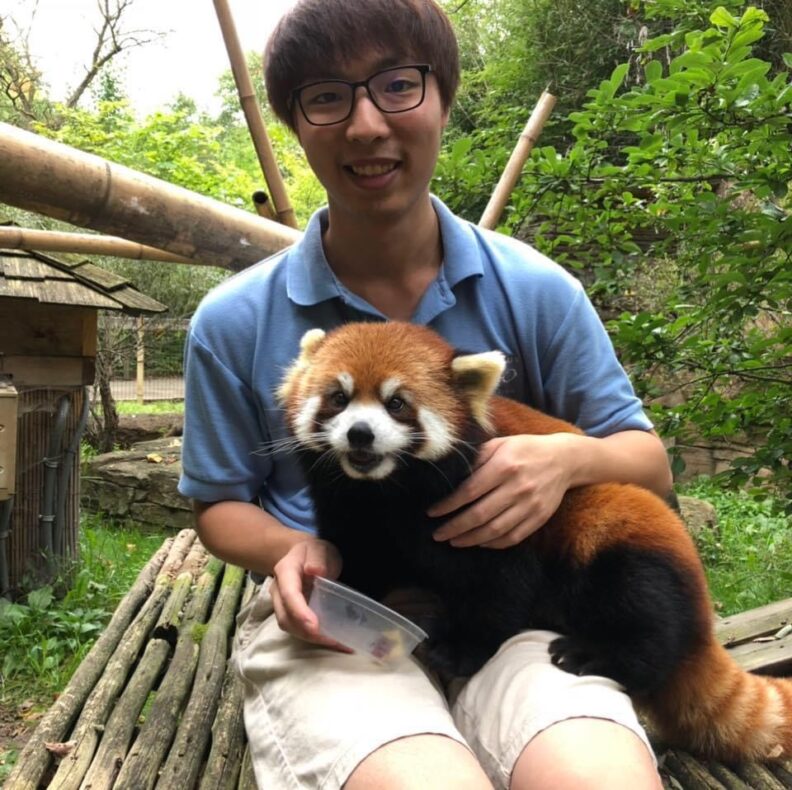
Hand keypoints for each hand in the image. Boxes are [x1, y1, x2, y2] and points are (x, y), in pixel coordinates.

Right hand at [270, 538, 351, 650]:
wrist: (302, 556)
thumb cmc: (313, 552)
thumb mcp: (319, 549)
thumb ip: (318, 558)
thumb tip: (315, 571)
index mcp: (285, 571)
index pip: (289, 594)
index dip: (300, 612)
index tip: (315, 626)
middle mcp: (278, 591)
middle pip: (286, 617)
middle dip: (307, 632)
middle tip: (333, 640)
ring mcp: (281, 604)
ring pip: (290, 627)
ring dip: (311, 639)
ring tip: (337, 643)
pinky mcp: (289, 614)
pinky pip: (297, 629)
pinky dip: (314, 638)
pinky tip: (333, 641)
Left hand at [428, 434, 574, 548]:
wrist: (564, 460)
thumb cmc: (525, 449)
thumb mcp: (500, 444)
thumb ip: (476, 459)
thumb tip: (450, 477)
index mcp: (504, 465)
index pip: (469, 491)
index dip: (448, 505)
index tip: (432, 513)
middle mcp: (518, 487)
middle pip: (480, 514)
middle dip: (454, 527)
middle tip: (437, 534)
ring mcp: (531, 505)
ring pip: (495, 530)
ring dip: (471, 539)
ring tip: (454, 541)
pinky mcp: (540, 518)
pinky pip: (513, 537)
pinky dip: (493, 543)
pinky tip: (479, 542)